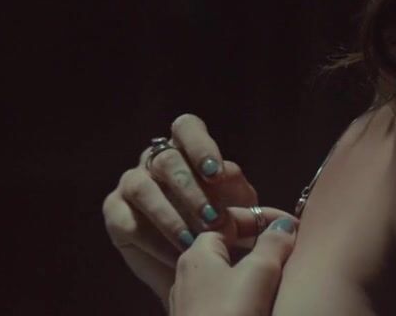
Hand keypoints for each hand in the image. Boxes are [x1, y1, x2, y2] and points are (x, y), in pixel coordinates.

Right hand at [101, 114, 293, 302]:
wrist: (193, 268)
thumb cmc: (220, 233)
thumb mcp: (241, 222)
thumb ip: (254, 215)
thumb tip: (280, 220)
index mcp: (185, 149)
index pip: (187, 128)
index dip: (200, 145)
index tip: (216, 172)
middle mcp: (155, 161)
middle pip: (166, 160)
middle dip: (190, 190)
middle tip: (212, 220)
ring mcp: (132, 184)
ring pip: (143, 188)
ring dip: (170, 216)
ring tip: (194, 242)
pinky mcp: (115, 213)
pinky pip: (129, 222)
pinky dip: (154, 240)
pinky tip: (176, 256)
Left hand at [168, 217, 297, 315]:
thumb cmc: (230, 315)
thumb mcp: (258, 274)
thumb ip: (272, 244)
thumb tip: (282, 225)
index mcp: (197, 252)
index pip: (229, 220)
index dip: (262, 218)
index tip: (293, 225)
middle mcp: (188, 274)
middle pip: (228, 248)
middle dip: (261, 247)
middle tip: (292, 253)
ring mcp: (191, 302)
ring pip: (228, 276)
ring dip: (255, 273)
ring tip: (283, 279)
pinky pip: (225, 300)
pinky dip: (246, 296)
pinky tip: (263, 305)